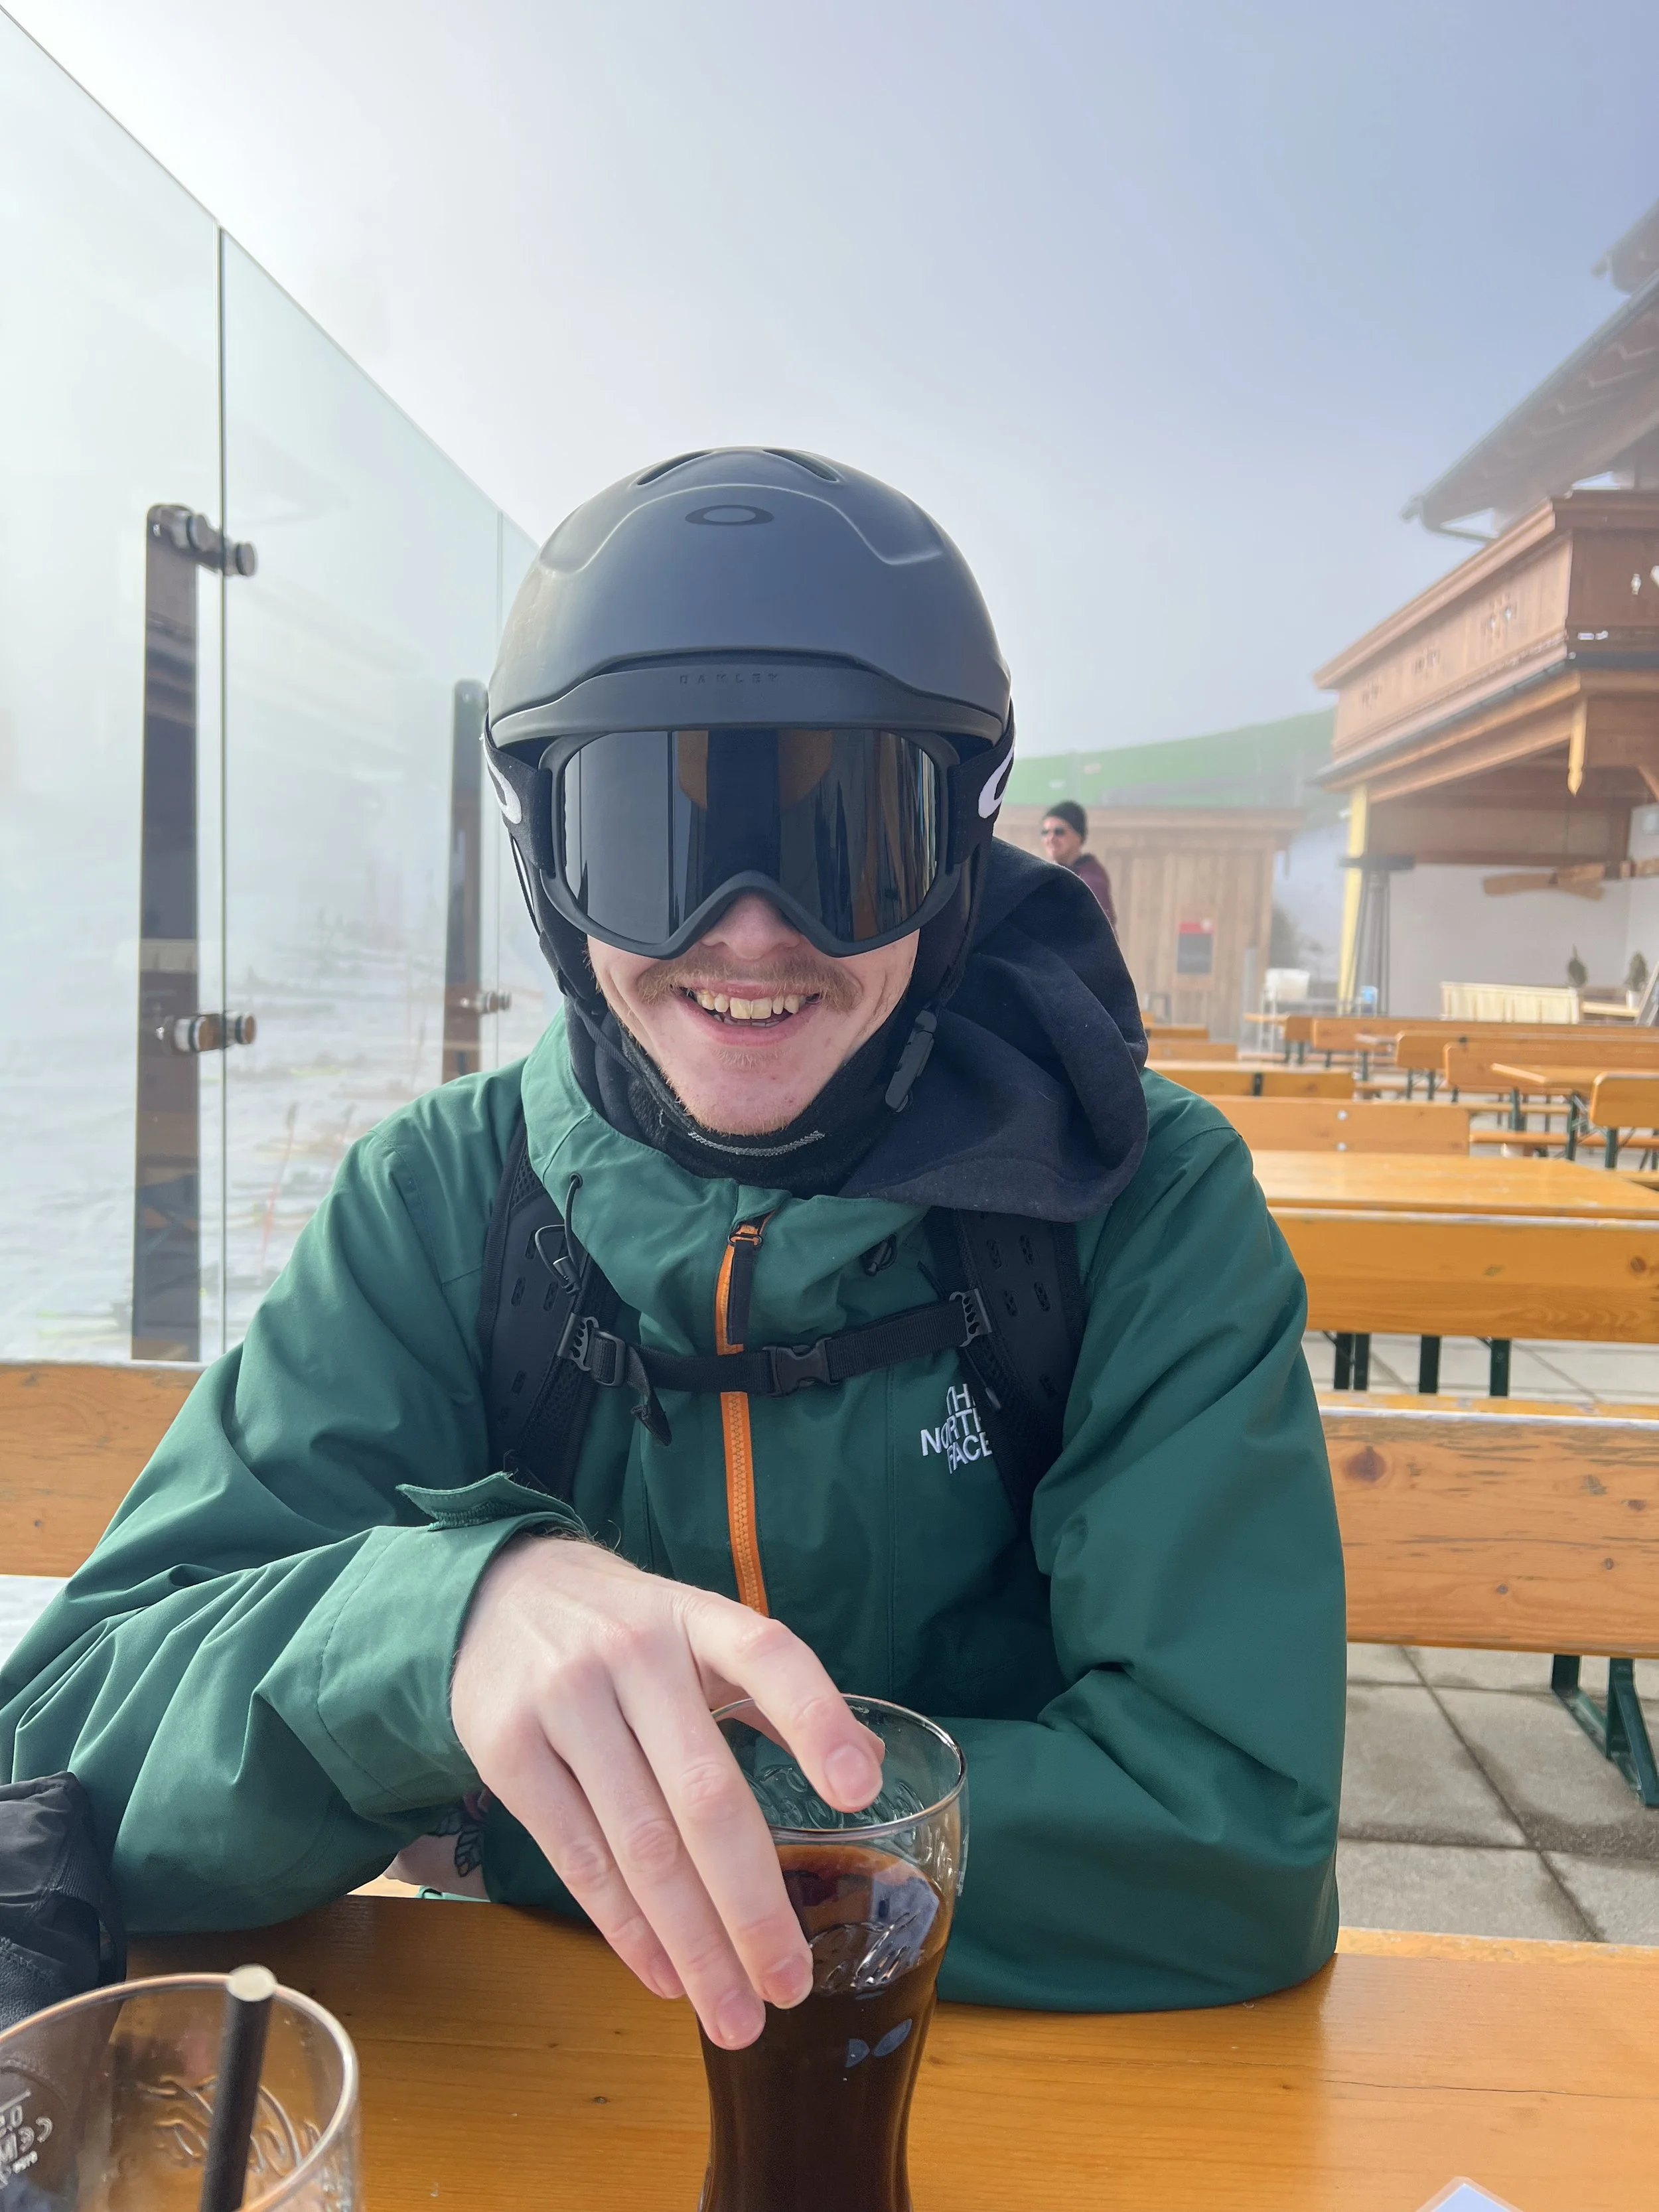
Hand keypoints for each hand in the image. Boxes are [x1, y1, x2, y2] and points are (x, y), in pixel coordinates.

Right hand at [450, 1535, 883, 2047]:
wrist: (500, 1594)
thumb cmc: (626, 1629)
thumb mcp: (700, 1632)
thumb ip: (775, 1695)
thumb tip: (869, 1767)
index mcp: (696, 1618)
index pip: (768, 1657)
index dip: (816, 1721)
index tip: (861, 1794)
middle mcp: (633, 1653)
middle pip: (703, 1792)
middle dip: (752, 1903)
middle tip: (790, 1984)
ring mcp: (564, 1700)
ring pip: (640, 1845)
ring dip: (692, 1942)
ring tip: (733, 2011)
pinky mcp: (506, 1747)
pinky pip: (578, 1857)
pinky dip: (626, 1929)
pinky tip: (666, 1976)